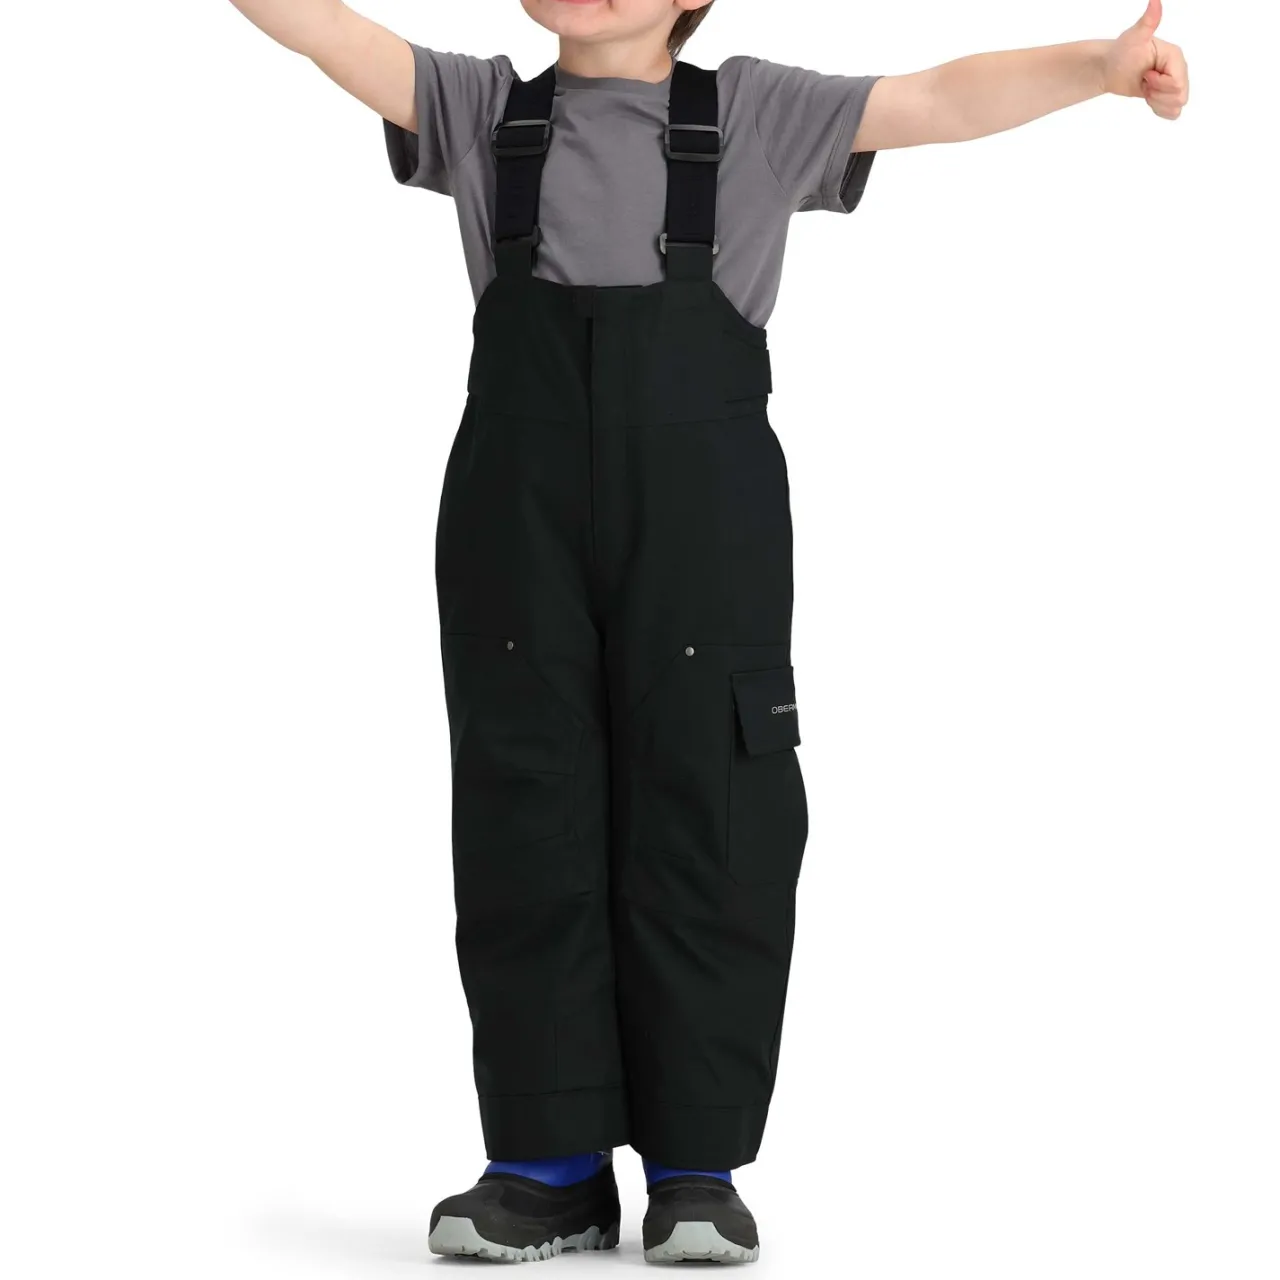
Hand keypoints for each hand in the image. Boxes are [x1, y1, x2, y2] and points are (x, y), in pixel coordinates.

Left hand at [1103, 0, 1189, 117]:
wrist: (1111, 67)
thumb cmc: (1121, 51)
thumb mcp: (1133, 36)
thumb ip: (1148, 21)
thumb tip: (1155, 1)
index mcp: (1175, 57)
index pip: (1177, 84)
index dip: (1158, 84)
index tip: (1146, 75)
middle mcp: (1179, 69)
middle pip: (1178, 97)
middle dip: (1157, 95)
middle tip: (1145, 82)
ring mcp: (1175, 84)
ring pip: (1176, 107)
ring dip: (1157, 103)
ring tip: (1147, 89)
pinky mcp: (1169, 96)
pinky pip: (1172, 113)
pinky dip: (1159, 110)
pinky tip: (1150, 98)